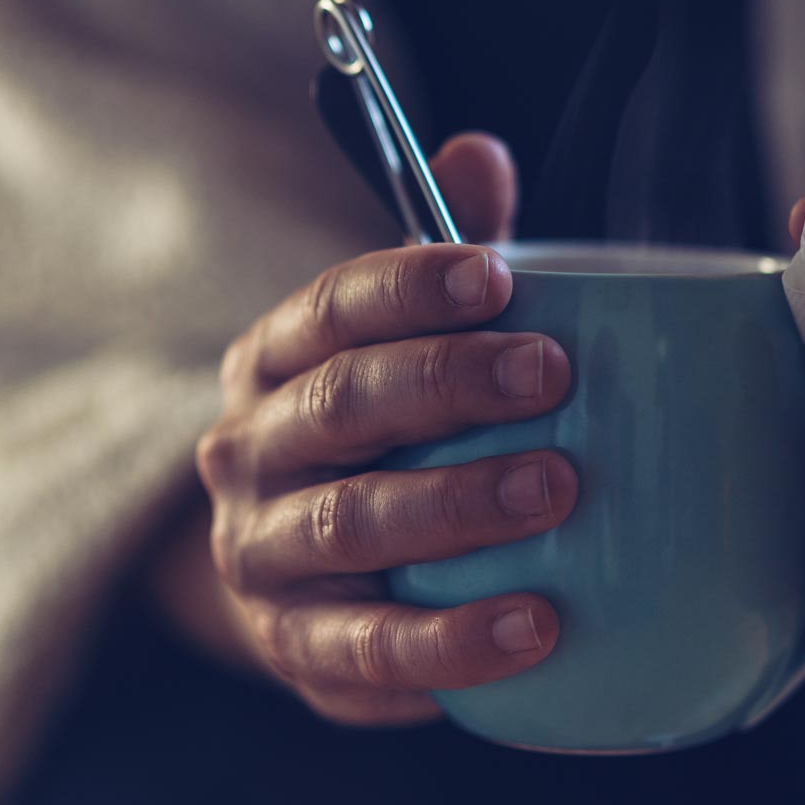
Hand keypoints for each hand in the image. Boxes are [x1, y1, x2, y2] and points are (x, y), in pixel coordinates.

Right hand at [193, 134, 574, 725]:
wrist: (292, 580)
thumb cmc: (381, 437)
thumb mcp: (401, 343)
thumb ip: (446, 253)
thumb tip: (479, 153)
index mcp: (275, 359)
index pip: (331, 305)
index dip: (409, 285)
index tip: (498, 274)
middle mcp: (248, 450)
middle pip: (341, 405)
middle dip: (446, 383)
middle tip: (552, 375)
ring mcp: (262, 555)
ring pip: (349, 525)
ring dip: (455, 505)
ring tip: (556, 492)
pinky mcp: (297, 650)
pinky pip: (367, 650)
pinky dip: (450, 643)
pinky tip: (536, 628)